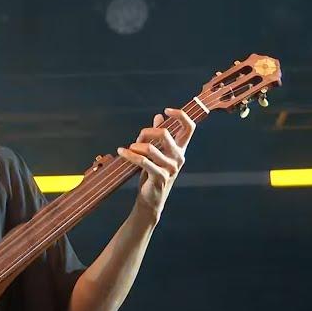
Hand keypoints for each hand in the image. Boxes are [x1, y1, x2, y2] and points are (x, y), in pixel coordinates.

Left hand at [117, 108, 195, 224]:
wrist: (151, 200)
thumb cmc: (153, 174)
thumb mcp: (157, 153)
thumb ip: (159, 135)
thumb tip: (159, 116)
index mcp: (180, 149)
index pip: (189, 127)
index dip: (181, 115)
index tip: (167, 110)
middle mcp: (178, 157)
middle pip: (165, 133)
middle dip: (146, 131)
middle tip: (136, 138)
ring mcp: (170, 168)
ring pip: (150, 147)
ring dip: (135, 145)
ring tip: (127, 148)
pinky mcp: (159, 176)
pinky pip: (142, 161)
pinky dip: (129, 155)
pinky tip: (121, 152)